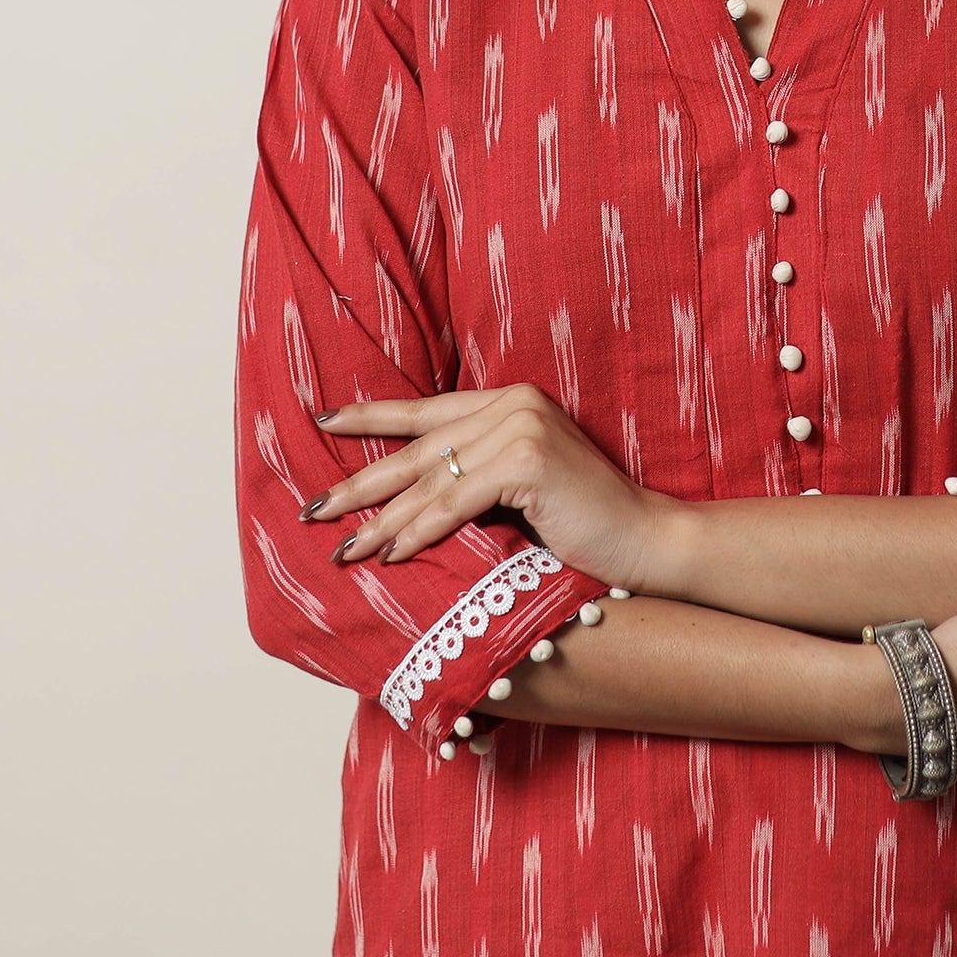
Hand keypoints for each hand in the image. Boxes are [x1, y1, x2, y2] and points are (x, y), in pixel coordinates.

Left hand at [301, 382, 675, 590]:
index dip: (370, 417)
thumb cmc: (583, 522)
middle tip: (311, 510)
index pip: (425, 409)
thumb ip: (475, 475)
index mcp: (509, 401)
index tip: (321, 422)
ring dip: (382, 521)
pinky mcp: (527, 461)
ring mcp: (521, 428)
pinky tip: (392, 556)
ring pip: (431, 481)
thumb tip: (405, 499)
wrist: (645, 537)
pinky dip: (420, 532)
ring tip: (344, 550)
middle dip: (359, 483)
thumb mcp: (520, 488)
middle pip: (418, 449)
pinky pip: (456, 502)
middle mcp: (513, 403)